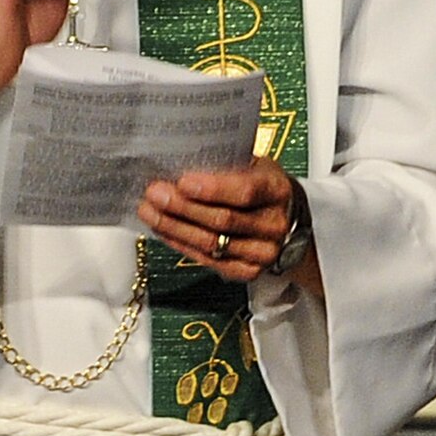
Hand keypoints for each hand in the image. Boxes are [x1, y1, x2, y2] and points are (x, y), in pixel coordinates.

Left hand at [138, 156, 316, 291]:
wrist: (286, 217)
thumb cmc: (261, 184)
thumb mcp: (253, 165)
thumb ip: (225, 166)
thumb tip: (178, 163)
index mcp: (277, 190)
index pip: (246, 192)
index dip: (212, 188)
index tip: (182, 181)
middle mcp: (274, 224)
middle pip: (222, 220)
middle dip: (182, 207)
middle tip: (154, 193)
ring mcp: (262, 252)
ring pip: (211, 243)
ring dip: (174, 227)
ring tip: (149, 211)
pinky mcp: (248, 272)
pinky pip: (208, 260)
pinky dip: (181, 244)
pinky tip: (163, 230)